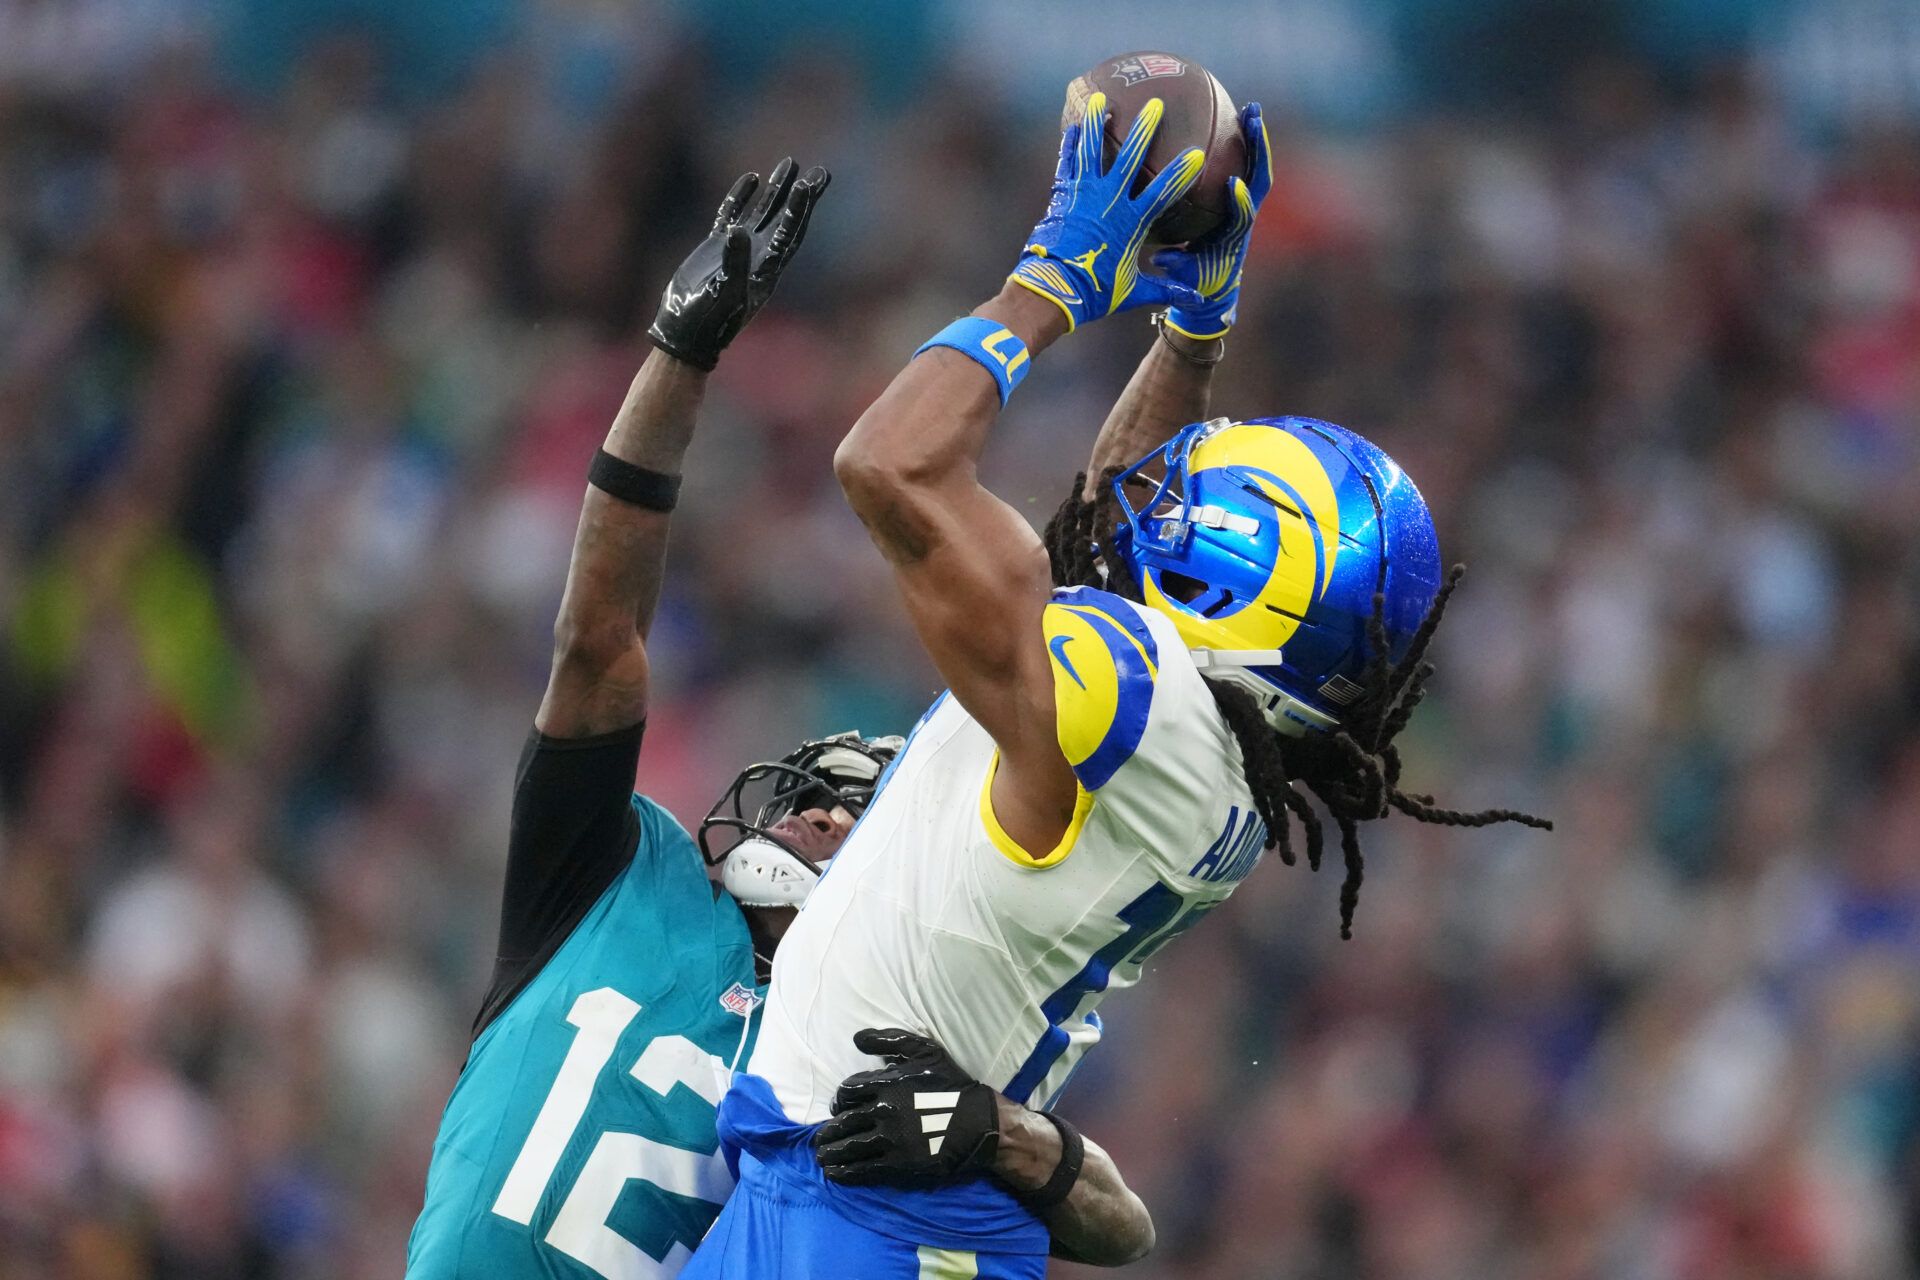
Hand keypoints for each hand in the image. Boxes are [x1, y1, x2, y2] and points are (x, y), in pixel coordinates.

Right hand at [647, 158, 829, 370]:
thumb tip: (739, 231)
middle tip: (821, 171)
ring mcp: (738, 249)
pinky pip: (732, 215)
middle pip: (786, 219)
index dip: (800, 209)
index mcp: (767, 269)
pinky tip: (752, 177)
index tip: (809, 184)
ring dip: (777, 190)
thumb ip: (734, 263)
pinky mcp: (716, 247)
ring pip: (763, 212)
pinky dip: (742, 197)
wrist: (685, 333)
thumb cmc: (709, 320)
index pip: (789, 233)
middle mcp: (758, 256)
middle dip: (804, 195)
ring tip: (791, 163)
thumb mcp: (724, 293)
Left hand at [811, 1028, 999, 1187]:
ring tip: (822, 1156)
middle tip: (821, 1138)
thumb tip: (856, 1038)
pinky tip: (834, 1173)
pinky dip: (844, 1171)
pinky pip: (863, 1169)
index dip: (840, 1099)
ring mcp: (890, 1140)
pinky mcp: (898, 1165)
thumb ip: (889, 1040)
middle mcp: (883, 1111)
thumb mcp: (925, 1050)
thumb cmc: (952, 1084)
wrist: (980, 1122)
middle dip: (829, 1131)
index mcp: (887, 1083)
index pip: (847, 1091)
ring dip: (830, 1152)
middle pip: (843, 1121)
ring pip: (848, 1146)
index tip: (839, 1107)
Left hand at [1008, 93, 1205, 331]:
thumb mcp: (1133, 291)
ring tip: (1101, 99)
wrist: (1052, 289)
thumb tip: (1196, 299)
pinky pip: (1067, 163)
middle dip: (1144, 130)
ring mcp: (1083, 195)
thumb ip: (1165, 289)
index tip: (1196, 154)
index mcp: (1131, 222)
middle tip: (1154, 105)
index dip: (1180, 172)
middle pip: (1130, 158)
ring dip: (1098, 123)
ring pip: (1092, 151)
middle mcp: (1108, 202)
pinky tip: (1074, 125)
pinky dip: (1071, 143)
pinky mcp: (1062, 195)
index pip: (1163, 192)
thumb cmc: (1095, 292)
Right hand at [1153, 102, 1271, 340]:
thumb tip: (1161, 258)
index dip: (1241, 201)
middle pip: (1259, 179)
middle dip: (1259, 150)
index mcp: (1233, 237)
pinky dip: (1242, 141)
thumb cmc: (1198, 281)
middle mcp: (1244, 216)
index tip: (1233, 183)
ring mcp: (1244, 203)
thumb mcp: (1185, 277)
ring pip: (1256, 166)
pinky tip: (1234, 117)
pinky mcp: (1238, 196)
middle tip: (1254, 119)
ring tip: (1250, 107)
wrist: (1216, 284)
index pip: (1242, 217)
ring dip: (1255, 137)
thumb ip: (1177, 267)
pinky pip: (1244, 164)